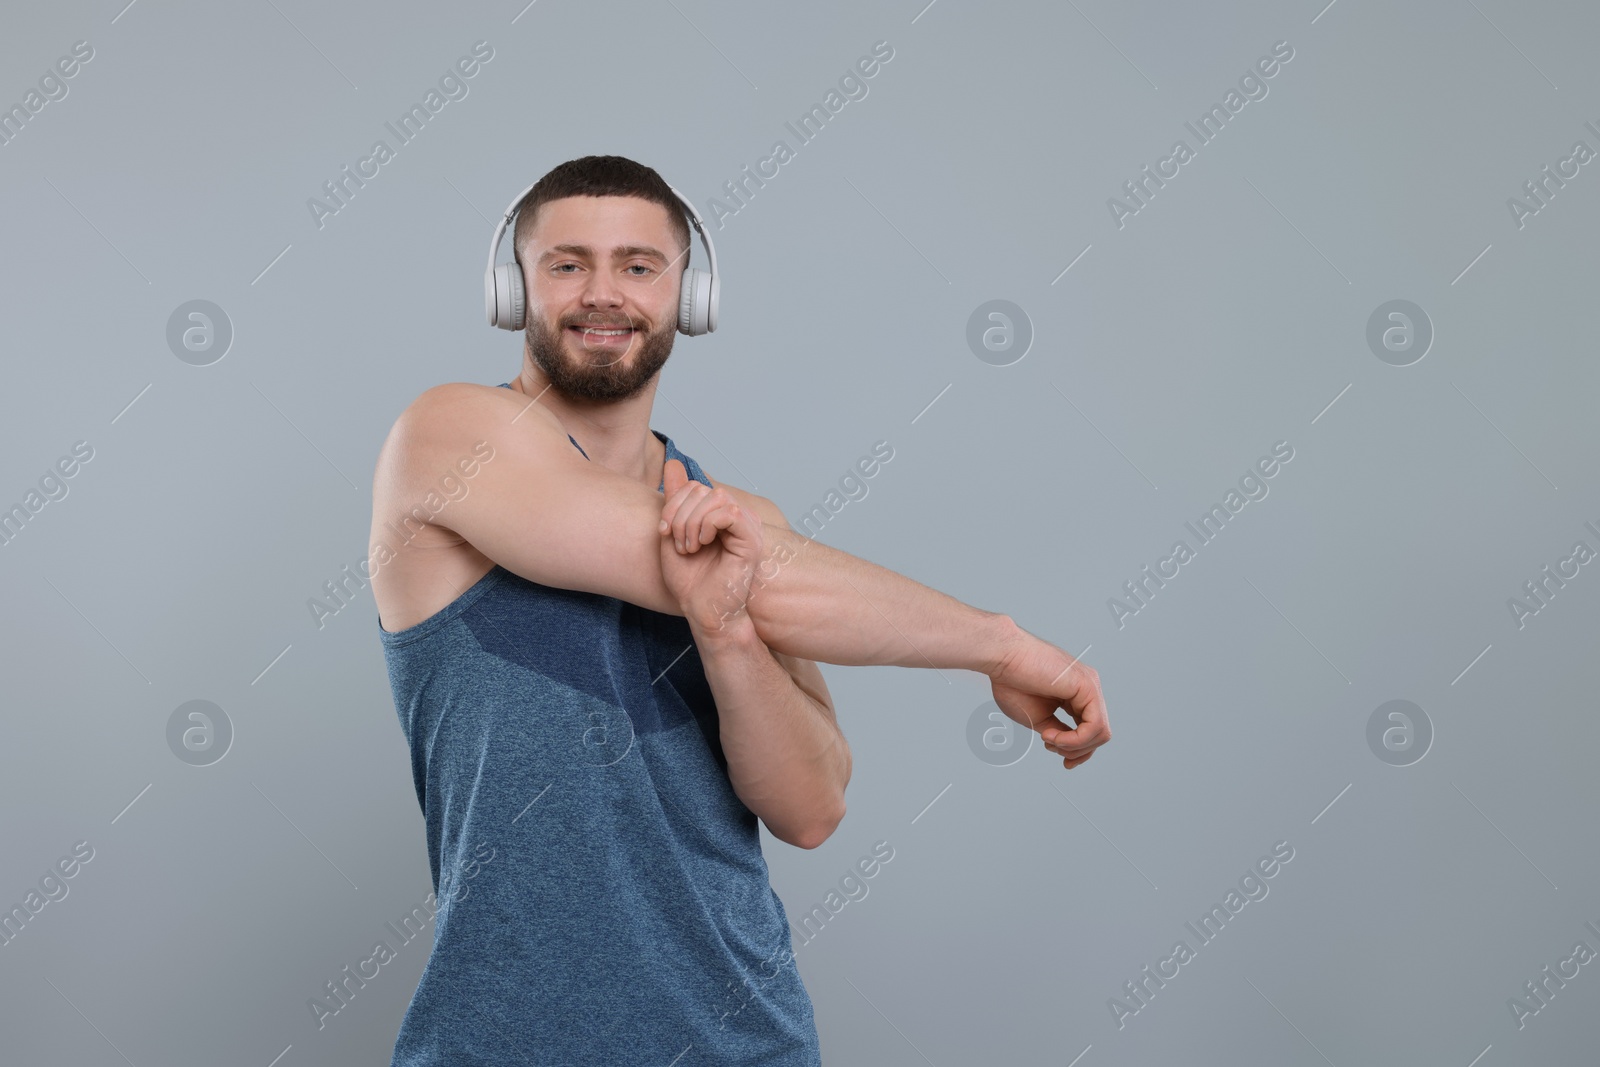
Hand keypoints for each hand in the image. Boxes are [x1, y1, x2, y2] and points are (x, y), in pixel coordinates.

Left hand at [657, 458, 766, 629]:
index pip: (695, 486)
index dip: (673, 503)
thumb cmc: (690, 580)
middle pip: (703, 489)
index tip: (665, 532)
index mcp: (720, 515)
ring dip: (692, 523)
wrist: (701, 611)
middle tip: (678, 543)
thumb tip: (672, 463)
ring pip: (716, 498)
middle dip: (680, 514)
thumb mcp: (672, 533)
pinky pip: (729, 513)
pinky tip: (702, 545)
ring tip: (690, 547)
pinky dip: (708, 526)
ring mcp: (748, 528)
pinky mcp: (752, 541)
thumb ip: (675, 500)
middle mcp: (737, 517)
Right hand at [989, 627, 1109, 768]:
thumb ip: (1058, 730)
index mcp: (1077, 695)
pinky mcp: (1088, 686)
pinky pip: (1095, 726)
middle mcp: (1088, 690)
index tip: (1064, 763)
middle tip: (1050, 745)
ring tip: (1049, 739)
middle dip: (1076, 751)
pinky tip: (1053, 735)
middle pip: (1099, 734)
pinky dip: (1076, 739)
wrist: (1002, 658)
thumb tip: (1069, 745)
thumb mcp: (1039, 718)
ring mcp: (1090, 687)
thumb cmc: (1012, 682)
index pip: (1091, 730)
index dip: (1080, 752)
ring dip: (1074, 746)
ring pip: (1101, 733)